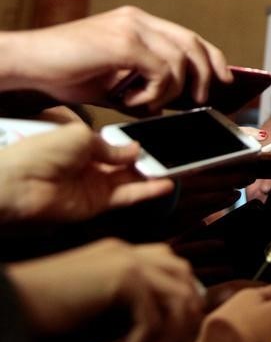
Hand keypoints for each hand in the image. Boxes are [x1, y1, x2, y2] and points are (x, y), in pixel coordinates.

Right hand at [0, 6, 231, 111]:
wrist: (28, 64)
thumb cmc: (67, 74)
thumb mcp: (118, 82)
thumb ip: (147, 86)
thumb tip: (176, 105)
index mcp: (138, 23)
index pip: (189, 37)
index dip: (212, 59)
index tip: (225, 81)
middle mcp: (138, 20)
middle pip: (193, 44)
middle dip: (206, 76)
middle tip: (202, 101)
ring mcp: (131, 28)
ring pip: (180, 61)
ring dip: (169, 92)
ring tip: (142, 103)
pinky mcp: (123, 42)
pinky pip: (162, 71)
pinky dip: (154, 93)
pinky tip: (131, 100)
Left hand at [0, 123, 173, 224]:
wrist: (20, 184)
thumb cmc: (40, 153)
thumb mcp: (81, 136)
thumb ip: (112, 145)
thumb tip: (136, 149)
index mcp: (84, 144)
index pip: (118, 144)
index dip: (138, 143)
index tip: (162, 139)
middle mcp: (92, 165)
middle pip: (129, 163)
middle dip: (152, 159)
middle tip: (177, 155)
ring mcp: (96, 185)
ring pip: (133, 180)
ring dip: (155, 175)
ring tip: (180, 169)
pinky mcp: (99, 204)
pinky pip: (129, 196)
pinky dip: (148, 191)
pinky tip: (166, 184)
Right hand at [6, 238, 203, 341]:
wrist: (10, 304)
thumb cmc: (44, 311)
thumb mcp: (93, 305)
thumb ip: (125, 306)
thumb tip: (162, 331)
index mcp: (123, 254)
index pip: (176, 268)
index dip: (183, 302)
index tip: (170, 337)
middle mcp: (130, 252)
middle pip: (186, 281)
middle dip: (185, 320)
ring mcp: (128, 261)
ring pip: (178, 301)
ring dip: (166, 338)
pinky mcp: (122, 279)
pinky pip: (152, 321)